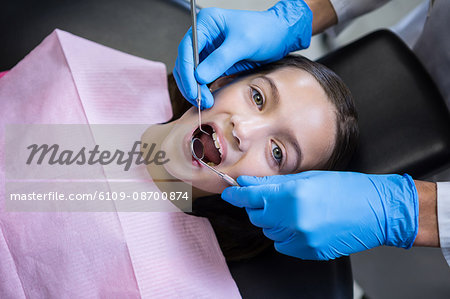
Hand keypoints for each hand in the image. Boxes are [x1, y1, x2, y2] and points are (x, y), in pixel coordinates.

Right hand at [174, 1, 312, 108]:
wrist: (279, 36)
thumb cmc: (264, 31)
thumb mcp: (243, 44)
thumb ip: (220, 59)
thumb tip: (199, 76)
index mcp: (206, 23)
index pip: (186, 48)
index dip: (187, 71)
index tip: (194, 89)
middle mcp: (203, 36)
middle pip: (184, 62)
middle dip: (190, 83)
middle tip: (200, 100)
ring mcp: (208, 50)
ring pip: (191, 72)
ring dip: (194, 88)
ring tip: (205, 103)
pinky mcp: (214, 62)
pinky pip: (202, 78)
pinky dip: (202, 89)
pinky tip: (208, 98)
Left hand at [221, 171, 418, 259]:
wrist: (377, 211)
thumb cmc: (347, 188)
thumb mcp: (309, 178)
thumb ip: (274, 183)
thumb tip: (249, 182)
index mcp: (293, 196)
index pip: (252, 197)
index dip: (236, 195)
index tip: (229, 193)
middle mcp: (294, 220)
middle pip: (258, 216)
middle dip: (260, 206)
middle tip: (274, 196)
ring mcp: (301, 239)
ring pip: (270, 231)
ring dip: (275, 220)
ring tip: (298, 209)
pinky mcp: (308, 252)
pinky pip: (284, 244)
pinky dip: (287, 234)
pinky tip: (304, 223)